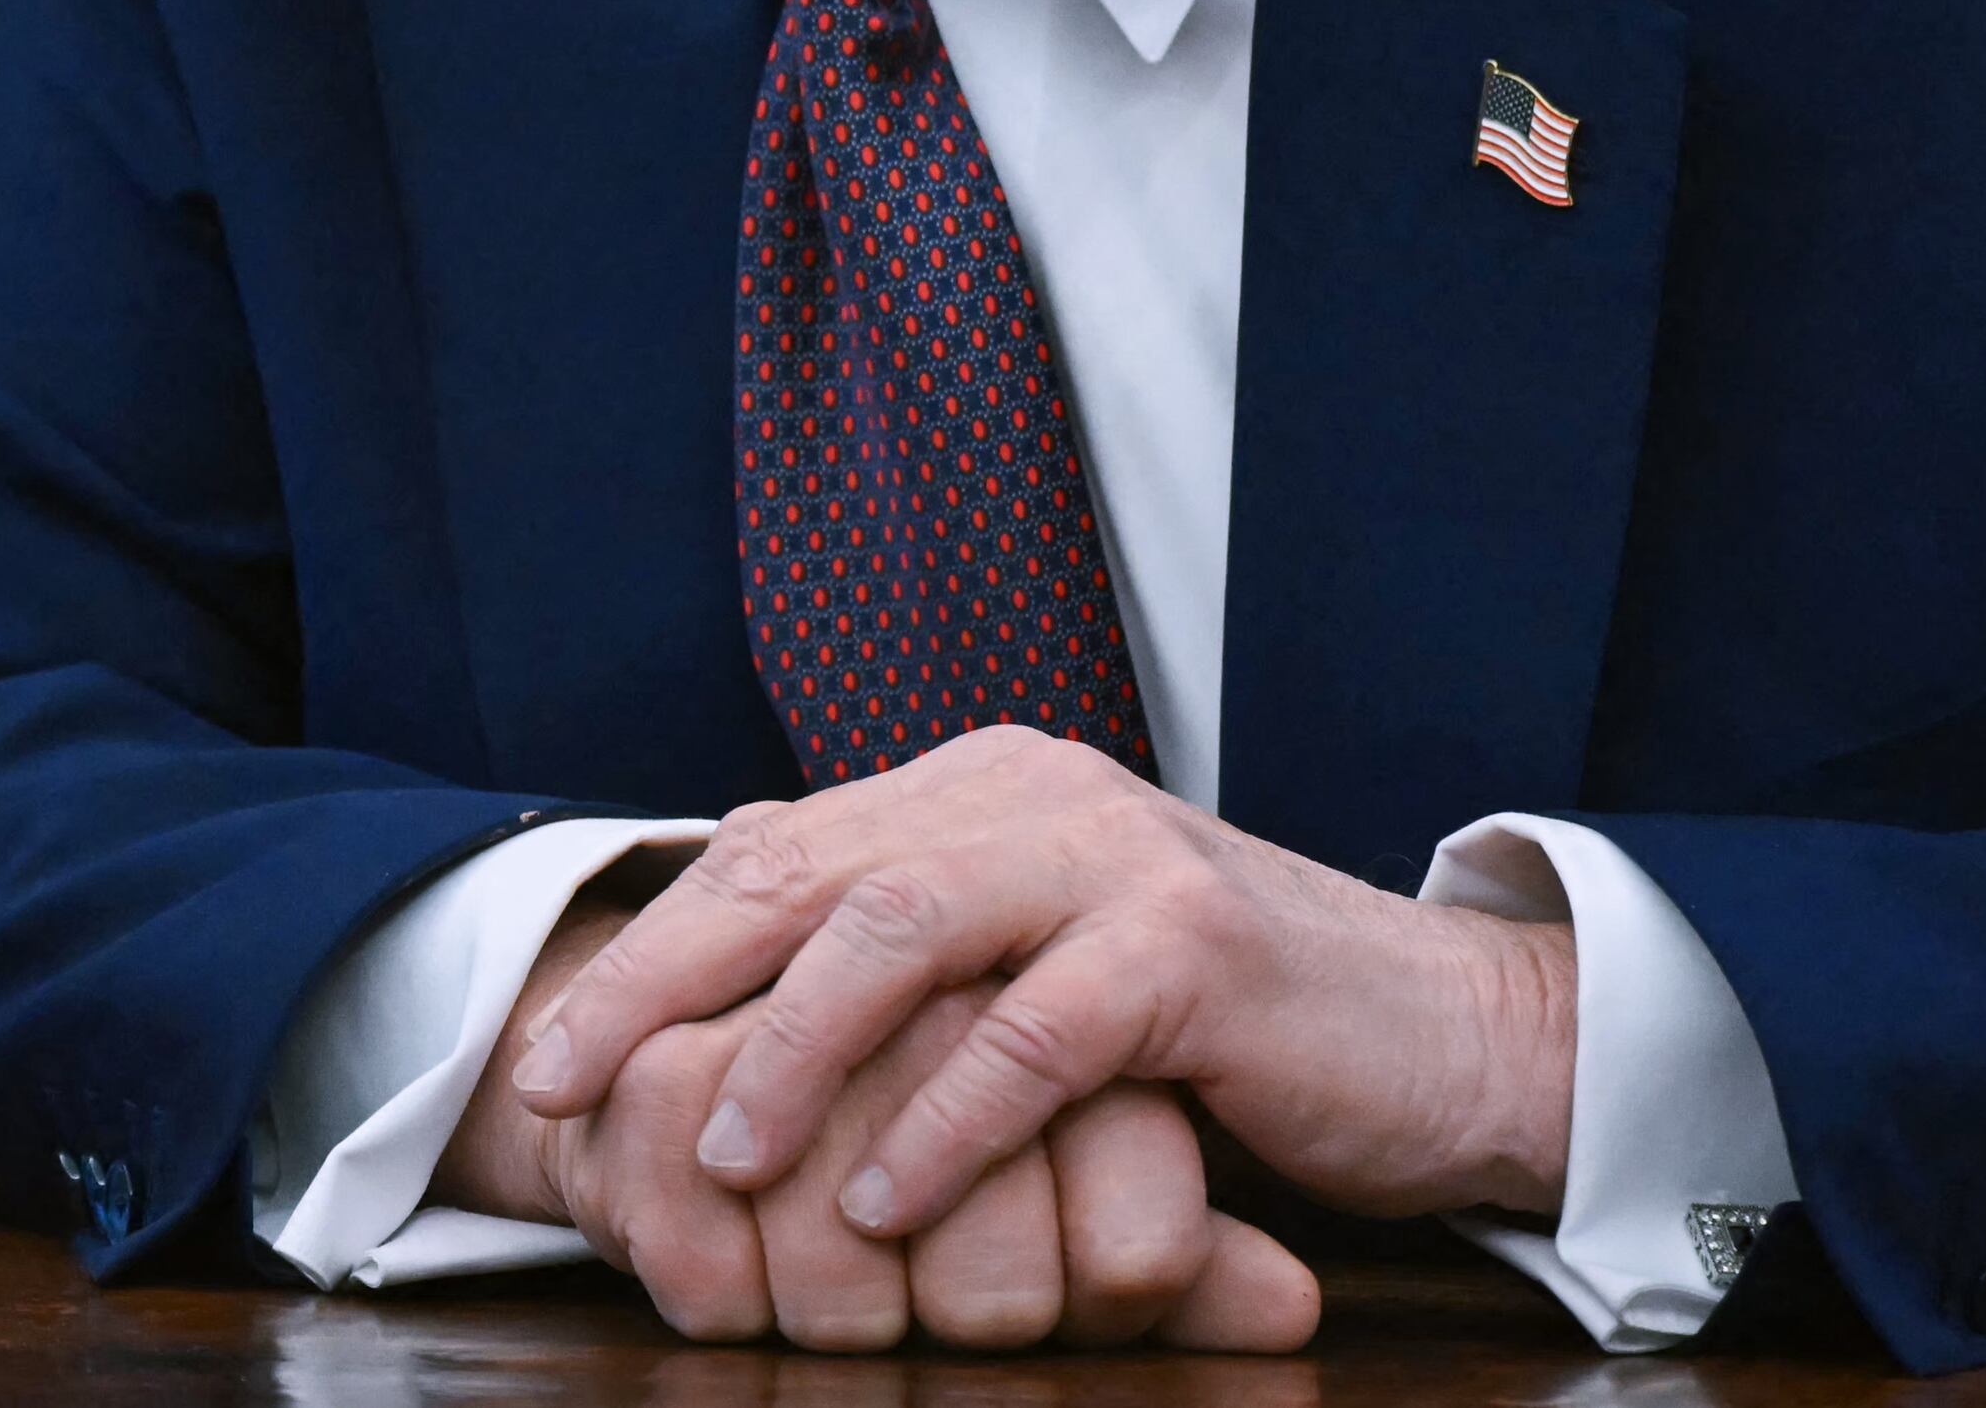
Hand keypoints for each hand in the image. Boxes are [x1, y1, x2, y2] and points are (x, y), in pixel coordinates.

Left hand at [509, 730, 1577, 1247]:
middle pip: (801, 872)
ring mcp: (1114, 858)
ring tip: (718, 1156)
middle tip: (558, 1085)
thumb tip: (731, 938)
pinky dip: (944, 1122)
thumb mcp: (1041, 959)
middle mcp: (1031, 792)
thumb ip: (912, 942)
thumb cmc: (1222, 1026)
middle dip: (661, 983)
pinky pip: (1034, 1034)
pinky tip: (878, 1199)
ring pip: (899, 930)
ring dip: (791, 1051)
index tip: (542, 1054)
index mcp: (978, 787)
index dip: (648, 948)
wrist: (1443, 1035)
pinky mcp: (1194, 948)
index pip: (771, 850)